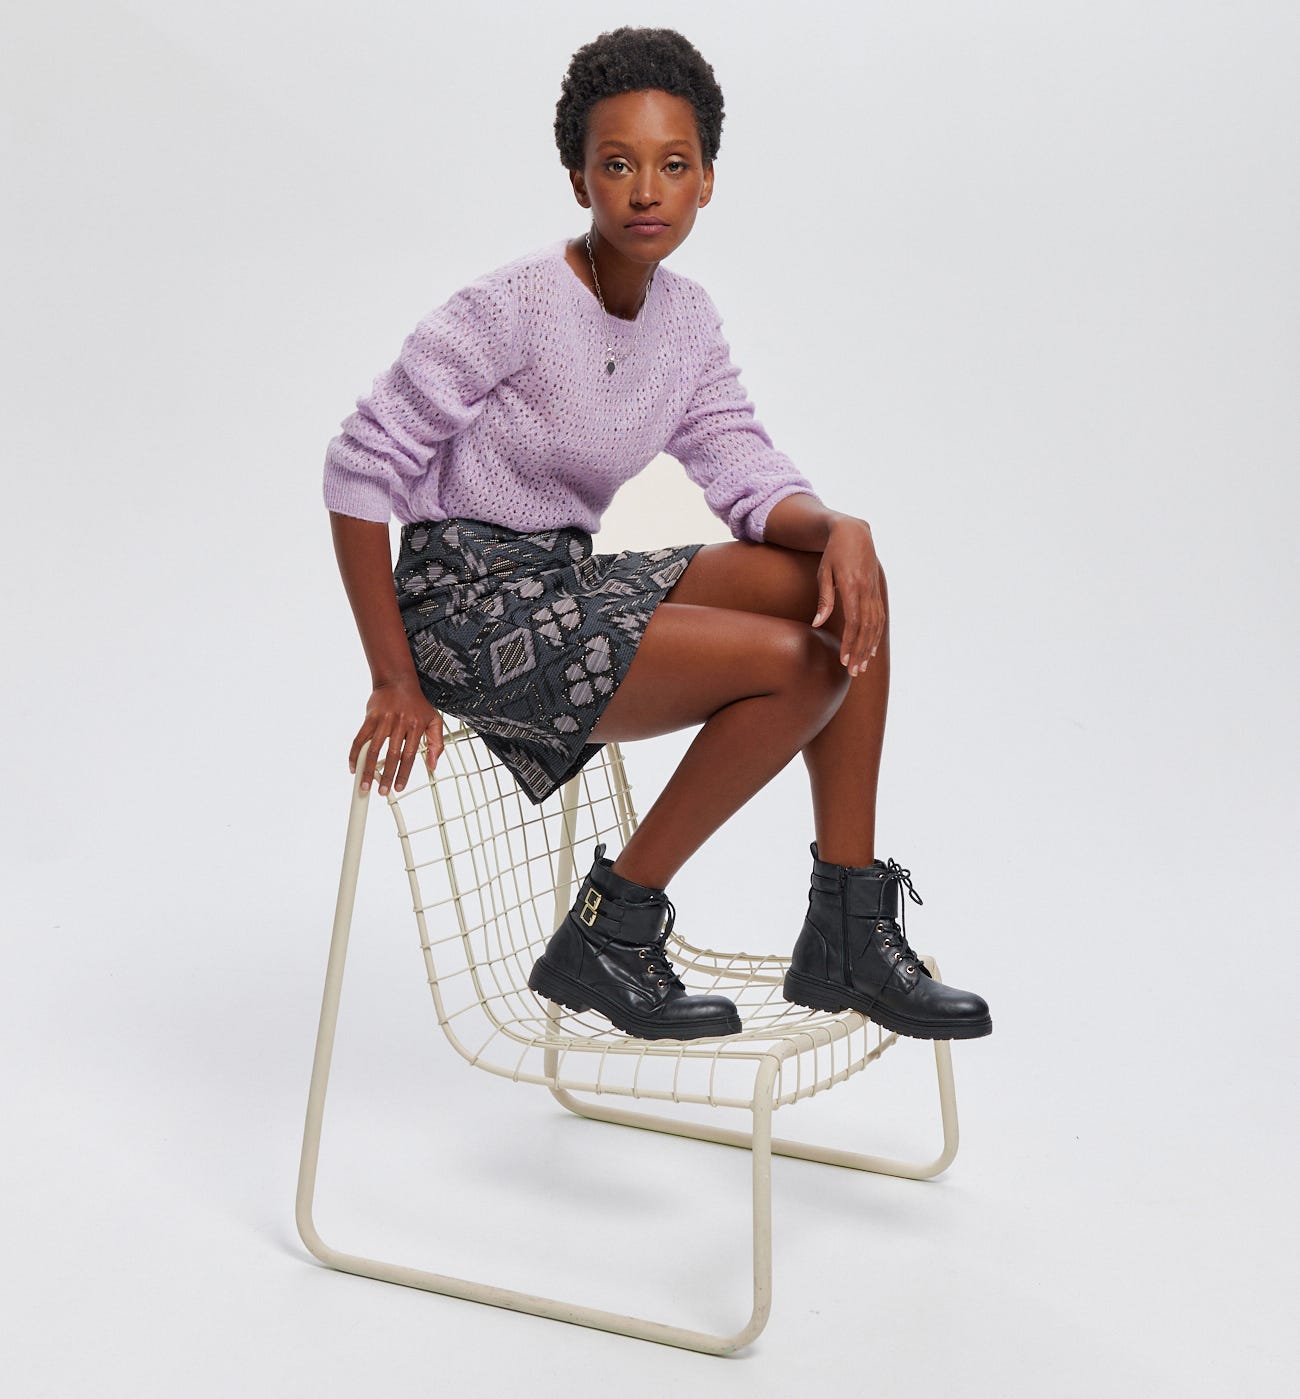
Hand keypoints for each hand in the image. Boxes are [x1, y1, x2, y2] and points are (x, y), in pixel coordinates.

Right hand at [349, 677, 444, 794]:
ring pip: (373, 750)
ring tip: (365, 784)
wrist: (398, 681)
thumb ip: (437, 743)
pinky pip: (359, 738)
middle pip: (391, 755)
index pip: (409, 756)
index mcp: (415, 727)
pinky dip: (354, 754)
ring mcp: (383, 721)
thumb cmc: (416, 703)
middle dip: (386, 777)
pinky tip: (352, 766)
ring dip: (368, 770)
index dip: (403, 773)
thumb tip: (433, 764)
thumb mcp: (434, 720)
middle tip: (382, 791)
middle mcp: (399, 724)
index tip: (399, 787)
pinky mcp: (370, 718)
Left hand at [810, 517, 883, 675]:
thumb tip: (817, 624)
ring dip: (869, 647)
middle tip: (853, 671)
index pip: (853, 622)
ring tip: (862, 666)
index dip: (849, 643)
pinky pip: (879, 617)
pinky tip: (870, 649)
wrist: (855, 532)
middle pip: (866, 628)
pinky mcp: (876, 591)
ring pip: (875, 625)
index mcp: (852, 586)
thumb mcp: (823, 572)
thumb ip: (824, 599)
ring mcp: (874, 591)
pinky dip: (876, 635)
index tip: (843, 659)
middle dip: (860, 651)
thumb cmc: (834, 552)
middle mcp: (866, 590)